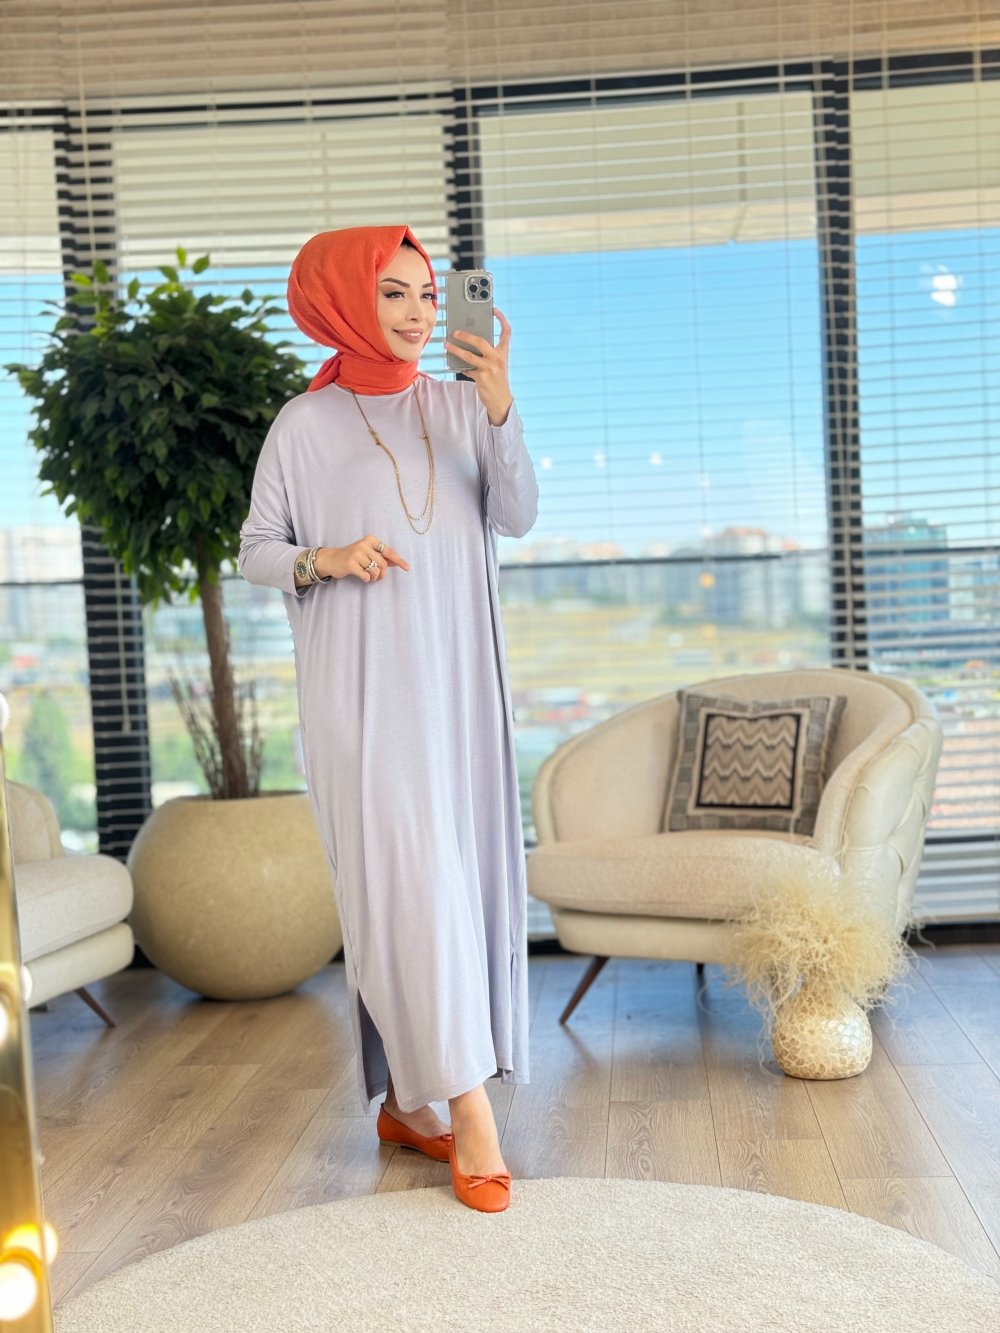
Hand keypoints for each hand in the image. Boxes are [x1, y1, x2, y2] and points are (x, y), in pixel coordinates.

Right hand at [317, 537, 410, 583]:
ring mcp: (356, 553)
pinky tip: (363, 577)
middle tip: (378, 576)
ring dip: (375, 577)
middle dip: (383, 573)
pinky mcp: (350, 564)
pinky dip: (367, 579)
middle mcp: (364, 544)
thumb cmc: (353, 557)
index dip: (399, 560)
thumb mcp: (368, 553)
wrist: (332, 559)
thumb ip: (382, 557)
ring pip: (376, 570)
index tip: (408, 568)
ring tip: (370, 577)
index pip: (388, 551)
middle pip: (383, 563)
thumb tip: (398, 562)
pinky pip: (366, 576)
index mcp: (370, 540)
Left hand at [445, 309, 513, 425]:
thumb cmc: (497, 380)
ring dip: (455, 350)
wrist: (501, 400)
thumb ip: (488, 353)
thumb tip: (470, 343)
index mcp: (503, 353)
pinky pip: (466, 369)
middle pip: (481, 342)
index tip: (494, 310)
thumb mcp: (497, 364)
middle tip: (455, 332)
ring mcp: (489, 369)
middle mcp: (497, 359)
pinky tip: (455, 364)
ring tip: (446, 345)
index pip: (506, 332)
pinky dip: (460, 366)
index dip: (501, 319)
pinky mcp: (481, 378)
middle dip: (466, 335)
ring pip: (469, 356)